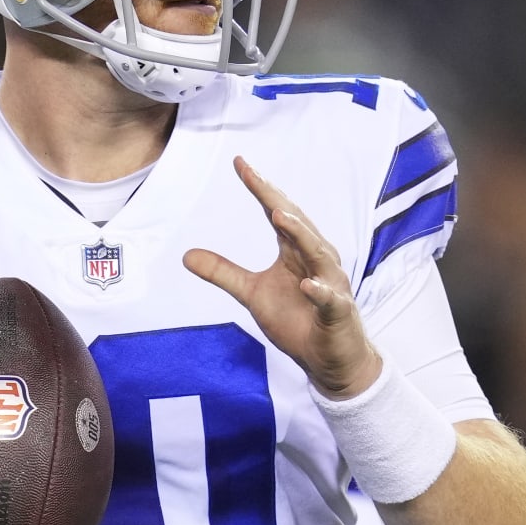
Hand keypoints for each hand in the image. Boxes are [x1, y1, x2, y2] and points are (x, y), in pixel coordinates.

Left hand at [184, 157, 380, 398]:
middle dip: (276, 200)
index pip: (277, 213)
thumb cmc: (297, 321)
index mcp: (295, 252)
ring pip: (318, 254)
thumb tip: (187, 256)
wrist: (330, 361)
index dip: (259, 189)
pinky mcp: (338, 313)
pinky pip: (330, 299)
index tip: (240, 163)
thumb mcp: (252, 295)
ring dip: (300, 234)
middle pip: (297, 224)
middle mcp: (317, 260)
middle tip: (254, 177)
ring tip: (278, 215)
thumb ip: (224, 274)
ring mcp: (331, 285)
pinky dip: (320, 291)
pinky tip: (308, 284)